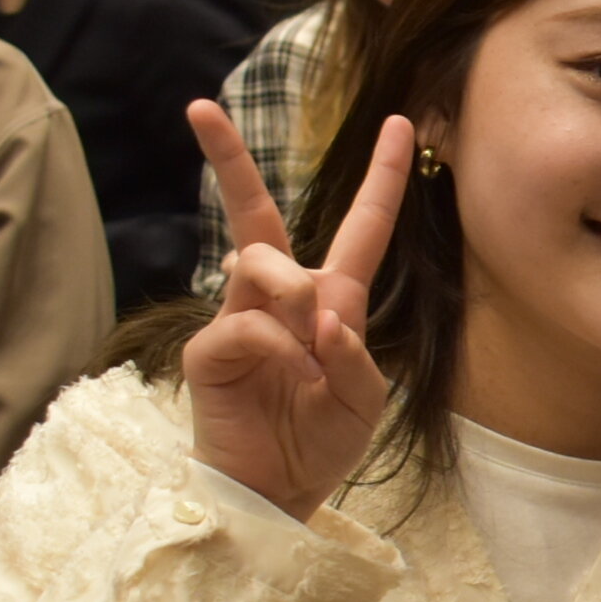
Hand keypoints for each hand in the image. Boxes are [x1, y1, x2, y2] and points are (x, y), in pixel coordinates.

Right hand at [184, 102, 402, 519]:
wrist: (277, 492)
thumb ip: (356, 357)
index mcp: (330, 300)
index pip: (361, 226)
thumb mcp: (364, 401)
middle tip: (200, 109)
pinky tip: (293, 376)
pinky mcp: (209, 350)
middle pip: (257, 214)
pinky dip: (280, 347)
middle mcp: (279, 298)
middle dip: (230, 158)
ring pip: (260, 260)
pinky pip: (248, 325)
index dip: (383, 176)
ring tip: (311, 346)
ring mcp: (238, 319)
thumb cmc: (320, 441)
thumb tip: (323, 317)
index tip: (400, 122)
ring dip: (295, 294)